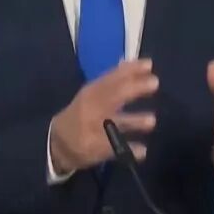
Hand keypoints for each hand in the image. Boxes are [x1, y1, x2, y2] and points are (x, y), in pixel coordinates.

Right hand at [50, 59, 158, 173]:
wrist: (58, 144)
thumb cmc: (80, 114)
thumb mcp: (90, 95)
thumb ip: (109, 81)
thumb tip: (128, 62)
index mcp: (90, 93)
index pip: (110, 78)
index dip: (129, 70)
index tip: (148, 64)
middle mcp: (91, 109)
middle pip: (112, 96)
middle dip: (133, 88)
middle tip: (155, 83)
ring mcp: (93, 130)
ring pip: (114, 125)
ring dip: (133, 122)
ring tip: (152, 120)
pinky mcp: (96, 150)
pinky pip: (115, 149)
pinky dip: (129, 150)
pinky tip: (143, 150)